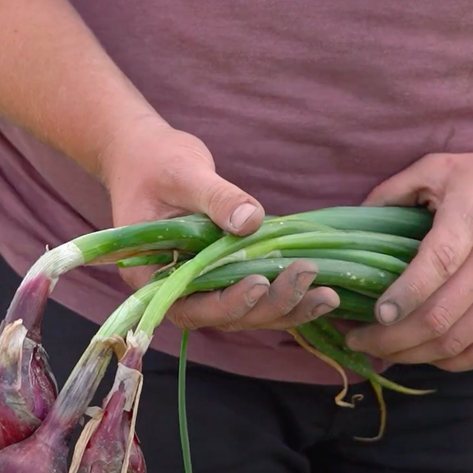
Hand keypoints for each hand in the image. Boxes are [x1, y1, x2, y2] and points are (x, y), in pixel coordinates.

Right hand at [99, 120, 339, 331]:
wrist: (144, 155)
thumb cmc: (155, 162)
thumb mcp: (184, 173)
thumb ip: (216, 198)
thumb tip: (251, 221)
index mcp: (152, 274)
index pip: (190, 306)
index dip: (227, 303)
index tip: (260, 283)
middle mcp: (177, 289)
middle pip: (225, 317)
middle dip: (269, 305)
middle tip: (308, 277)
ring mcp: (202, 284)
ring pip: (245, 312)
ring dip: (286, 307)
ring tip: (328, 296)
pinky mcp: (223, 272)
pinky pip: (254, 292)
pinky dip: (284, 292)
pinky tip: (320, 287)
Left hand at [343, 149, 472, 371]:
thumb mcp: (440, 168)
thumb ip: (394, 190)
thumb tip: (354, 220)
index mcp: (472, 221)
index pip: (435, 268)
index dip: (402, 297)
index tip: (373, 313)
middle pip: (439, 317)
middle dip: (390, 338)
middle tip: (358, 340)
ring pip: (456, 343)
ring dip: (412, 355)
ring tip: (380, 351)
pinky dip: (447, 362)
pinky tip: (422, 354)